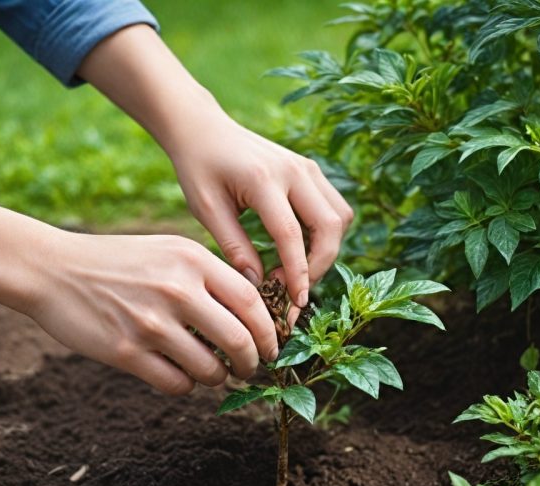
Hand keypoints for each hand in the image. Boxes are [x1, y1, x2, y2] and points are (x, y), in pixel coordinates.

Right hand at [29, 232, 278, 394]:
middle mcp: (176, 290)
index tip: (270, 346)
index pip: (252, 302)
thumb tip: (253, 314)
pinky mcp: (126, 352)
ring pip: (210, 369)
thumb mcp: (168, 250)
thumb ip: (208, 275)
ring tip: (211, 373)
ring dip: (218, 379)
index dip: (269, 331)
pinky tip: (178, 376)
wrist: (53, 271)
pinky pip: (177, 385)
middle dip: (252, 363)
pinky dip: (185, 387)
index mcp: (192, 260)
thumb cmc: (117, 262)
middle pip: (239, 340)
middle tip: (250, 369)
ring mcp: (151, 323)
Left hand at [169, 113, 353, 306]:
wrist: (204, 129)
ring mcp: (308, 167)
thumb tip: (259, 285)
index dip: (298, 273)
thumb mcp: (206, 210)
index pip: (291, 234)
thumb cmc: (199, 169)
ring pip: (340, 217)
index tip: (296, 302)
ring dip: (327, 250)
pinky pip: (335, 208)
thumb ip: (234, 247)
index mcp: (263, 180)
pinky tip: (302, 250)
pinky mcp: (312, 170)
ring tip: (297, 271)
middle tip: (294, 290)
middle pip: (329, 226)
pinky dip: (327, 235)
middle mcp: (294, 170)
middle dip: (320, 266)